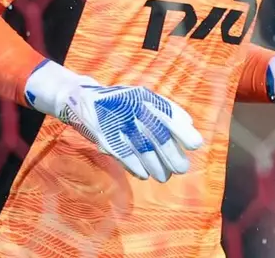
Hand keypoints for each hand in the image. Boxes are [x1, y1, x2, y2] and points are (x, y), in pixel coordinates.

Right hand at [25, 61, 203, 181]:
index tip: (195, 144)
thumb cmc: (117, 102)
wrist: (80, 99)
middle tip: (181, 168)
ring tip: (164, 175)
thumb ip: (163, 109)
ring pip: (143, 149)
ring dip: (156, 166)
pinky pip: (125, 156)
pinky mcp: (105, 138)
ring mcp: (118, 123)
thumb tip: (189, 123)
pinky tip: (144, 174)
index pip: (168, 113)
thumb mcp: (140, 99)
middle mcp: (131, 109)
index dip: (182, 130)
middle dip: (171, 155)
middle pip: (157, 136)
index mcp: (143, 97)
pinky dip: (136, 167)